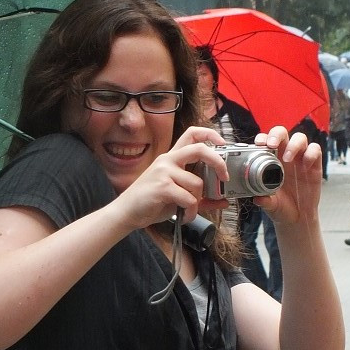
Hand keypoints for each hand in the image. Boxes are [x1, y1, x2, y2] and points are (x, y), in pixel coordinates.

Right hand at [113, 125, 228, 230]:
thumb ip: (199, 195)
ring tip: (189, 211)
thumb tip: (224, 201)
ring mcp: (164, 172)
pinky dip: (190, 211)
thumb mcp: (177, 194)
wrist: (126, 212)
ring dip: (198, 201)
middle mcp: (167, 160)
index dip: (211, 135)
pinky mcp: (162, 186)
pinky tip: (184, 216)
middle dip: (218, 162)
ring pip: (197, 183)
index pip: (192, 134)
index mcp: (171, 158)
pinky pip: (189, 199)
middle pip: (199, 149)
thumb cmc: (151, 202)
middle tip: (224, 177)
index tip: (223, 145)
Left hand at [254, 126, 321, 225]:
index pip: (266, 141)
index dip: (262, 138)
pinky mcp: (314, 164)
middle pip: (282, 133)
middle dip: (277, 134)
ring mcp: (300, 158)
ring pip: (300, 138)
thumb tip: (258, 199)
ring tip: (288, 159)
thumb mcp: (271, 205)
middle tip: (272, 144)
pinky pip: (315, 150)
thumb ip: (265, 201)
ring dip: (294, 145)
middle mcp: (285, 156)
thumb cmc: (281, 206)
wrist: (297, 217)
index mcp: (270, 161)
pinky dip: (311, 153)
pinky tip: (306, 165)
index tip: (259, 144)